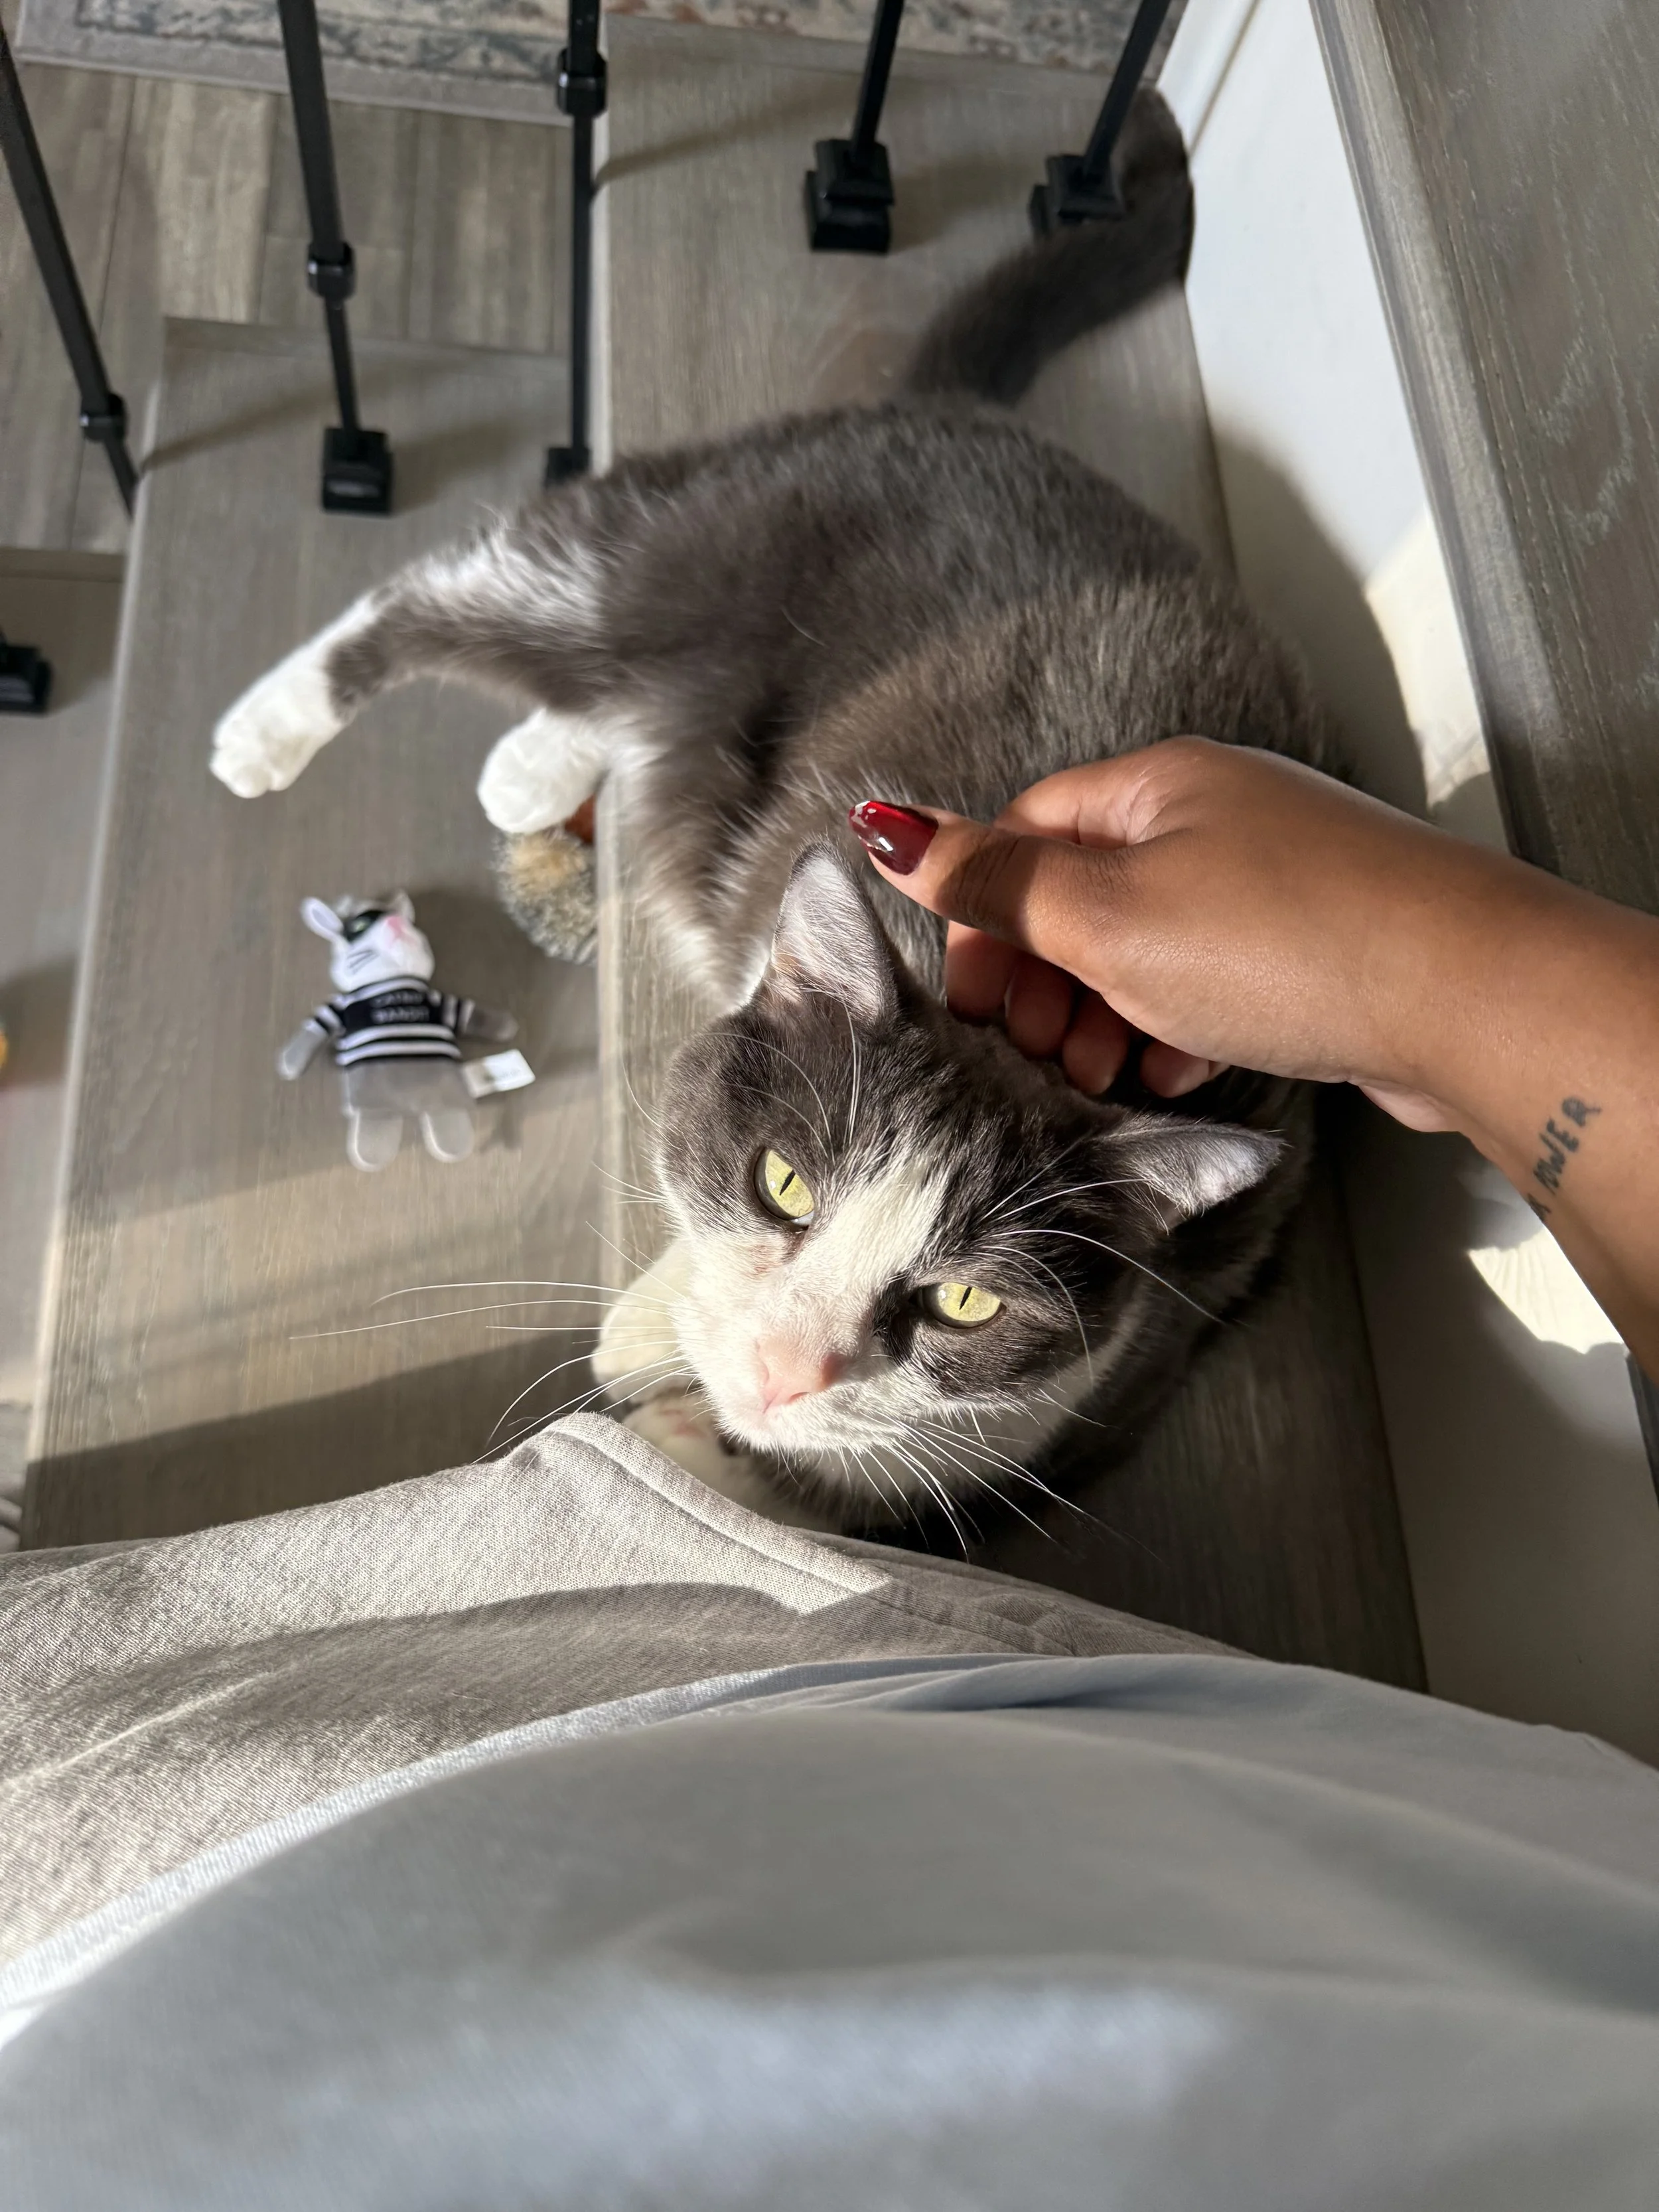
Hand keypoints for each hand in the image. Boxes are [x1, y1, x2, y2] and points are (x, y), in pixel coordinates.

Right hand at [852, 739, 1515, 1124]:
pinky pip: (1214, 983)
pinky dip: (1177, 1028)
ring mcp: (1271, 881)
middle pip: (1085, 893)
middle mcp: (1215, 817)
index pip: (1027, 833)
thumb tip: (889, 826)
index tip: (970, 1003)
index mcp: (1157, 786)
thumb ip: (997, 882)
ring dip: (1106, 1017)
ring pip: (1149, 948)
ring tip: (1098, 1077)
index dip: (982, 918)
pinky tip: (1173, 1073)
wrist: (1463, 995)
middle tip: (1033, 1053)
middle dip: (1045, 980)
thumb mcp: (1109, 916)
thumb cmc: (1285, 942)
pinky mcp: (1314, 948)